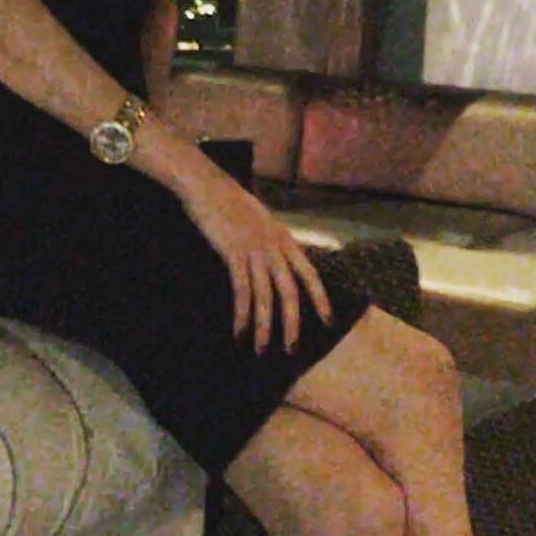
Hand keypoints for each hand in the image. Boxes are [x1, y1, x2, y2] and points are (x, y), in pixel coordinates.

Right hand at [178, 161, 334, 353]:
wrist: (208, 186)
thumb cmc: (230, 202)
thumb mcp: (260, 220)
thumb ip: (270, 240)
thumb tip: (276, 259)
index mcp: (284, 238)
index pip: (309, 272)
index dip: (320, 297)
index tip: (327, 320)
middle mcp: (274, 246)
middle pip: (290, 291)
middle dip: (292, 322)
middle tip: (291, 348)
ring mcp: (255, 250)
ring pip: (265, 296)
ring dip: (264, 326)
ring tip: (261, 349)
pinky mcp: (234, 254)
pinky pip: (242, 290)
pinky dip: (241, 314)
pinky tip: (239, 332)